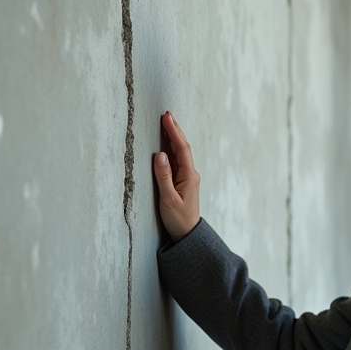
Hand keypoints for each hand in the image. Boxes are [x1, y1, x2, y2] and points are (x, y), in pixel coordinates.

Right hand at [152, 111, 200, 240]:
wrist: (188, 235)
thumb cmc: (178, 219)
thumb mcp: (168, 199)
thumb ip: (164, 177)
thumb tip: (160, 155)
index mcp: (189, 176)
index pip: (181, 148)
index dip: (174, 131)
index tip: (166, 118)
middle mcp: (190, 174)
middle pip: (182, 147)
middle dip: (174, 130)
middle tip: (166, 114)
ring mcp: (187, 177)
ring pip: (180, 153)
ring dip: (173, 137)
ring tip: (166, 123)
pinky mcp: (182, 182)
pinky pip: (177, 160)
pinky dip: (171, 149)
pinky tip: (167, 143)